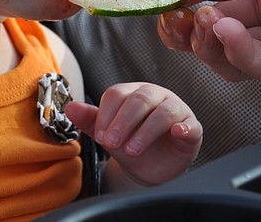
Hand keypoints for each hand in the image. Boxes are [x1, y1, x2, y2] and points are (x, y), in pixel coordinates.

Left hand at [65, 82, 200, 187]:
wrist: (150, 168)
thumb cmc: (128, 144)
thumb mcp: (108, 134)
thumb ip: (90, 120)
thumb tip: (69, 108)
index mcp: (132, 92)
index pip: (117, 94)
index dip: (106, 115)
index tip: (99, 136)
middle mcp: (155, 95)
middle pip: (139, 100)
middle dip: (123, 122)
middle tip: (111, 143)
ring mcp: (175, 109)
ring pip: (163, 111)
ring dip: (145, 131)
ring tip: (132, 150)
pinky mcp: (192, 128)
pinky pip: (191, 125)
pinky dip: (184, 128)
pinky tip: (176, 133)